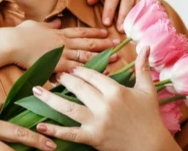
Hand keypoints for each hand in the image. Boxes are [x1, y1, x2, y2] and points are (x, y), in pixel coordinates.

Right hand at [9, 21, 117, 72]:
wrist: (13, 44)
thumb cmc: (20, 34)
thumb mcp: (35, 24)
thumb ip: (49, 24)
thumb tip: (58, 20)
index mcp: (58, 32)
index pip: (80, 31)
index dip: (94, 32)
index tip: (105, 32)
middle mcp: (63, 42)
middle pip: (88, 42)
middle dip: (104, 43)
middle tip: (117, 44)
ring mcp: (62, 54)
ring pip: (86, 55)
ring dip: (102, 56)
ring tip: (114, 58)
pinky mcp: (57, 65)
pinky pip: (77, 69)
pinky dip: (89, 71)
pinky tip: (99, 74)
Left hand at [32, 47, 179, 150]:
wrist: (151, 146)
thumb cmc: (149, 117)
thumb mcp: (147, 90)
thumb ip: (142, 67)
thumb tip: (145, 46)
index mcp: (116, 91)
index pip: (92, 75)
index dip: (79, 70)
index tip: (69, 67)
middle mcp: (104, 104)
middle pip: (78, 88)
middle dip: (63, 79)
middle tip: (53, 74)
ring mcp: (97, 122)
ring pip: (68, 107)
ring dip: (50, 98)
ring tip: (36, 90)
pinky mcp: (92, 137)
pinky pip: (70, 133)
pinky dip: (54, 130)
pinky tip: (40, 126)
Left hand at [84, 0, 159, 29]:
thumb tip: (91, 1)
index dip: (110, 10)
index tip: (106, 23)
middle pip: (129, 0)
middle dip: (124, 16)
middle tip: (121, 30)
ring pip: (141, 2)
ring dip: (137, 17)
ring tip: (133, 30)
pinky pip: (154, 0)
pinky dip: (153, 11)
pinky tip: (149, 22)